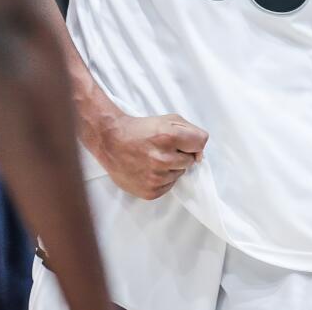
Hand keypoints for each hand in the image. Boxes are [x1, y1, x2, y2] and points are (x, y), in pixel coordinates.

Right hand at [92, 112, 207, 200]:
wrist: (111, 141)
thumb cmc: (141, 130)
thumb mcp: (168, 120)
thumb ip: (191, 132)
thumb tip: (200, 155)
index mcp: (169, 136)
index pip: (201, 142)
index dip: (194, 142)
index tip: (184, 143)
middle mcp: (163, 158)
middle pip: (190, 161)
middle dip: (181, 155)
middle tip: (163, 149)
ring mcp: (155, 177)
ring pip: (179, 174)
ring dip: (170, 168)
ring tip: (152, 158)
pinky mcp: (150, 191)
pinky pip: (168, 187)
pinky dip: (162, 179)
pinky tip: (148, 169)